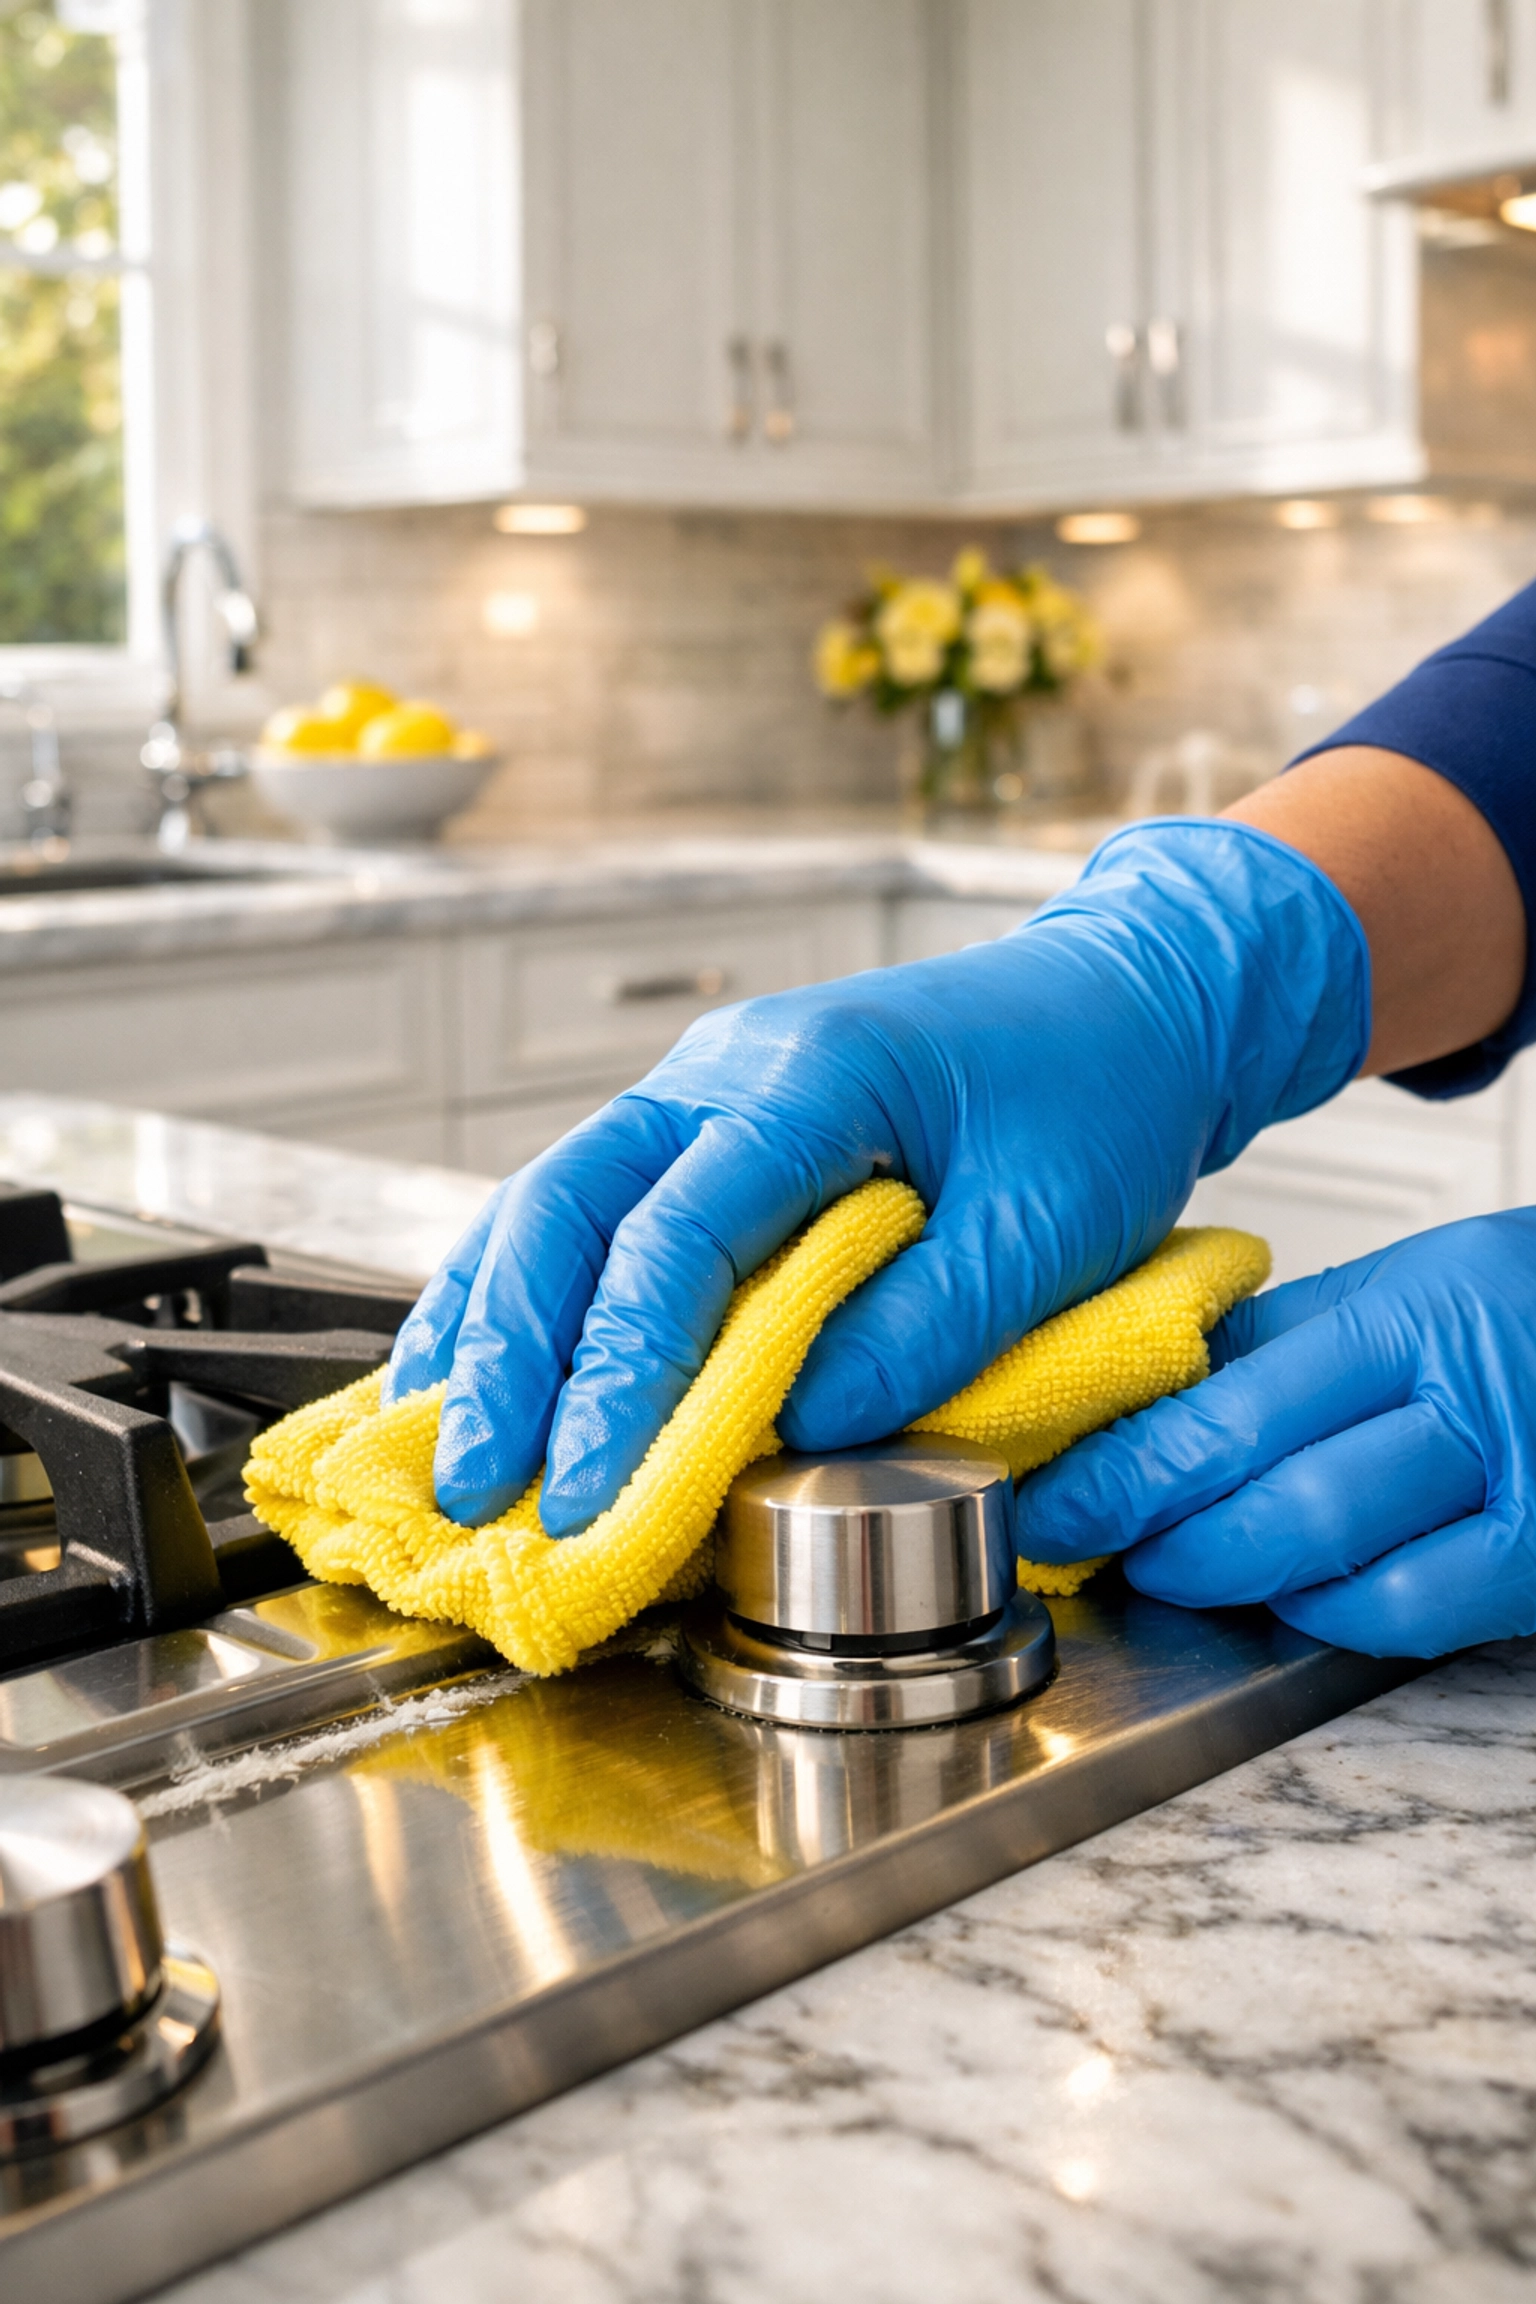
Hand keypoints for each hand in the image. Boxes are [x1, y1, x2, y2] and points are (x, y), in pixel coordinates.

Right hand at [386, 823, 1366, 1533]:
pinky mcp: (712, 1124)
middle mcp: (728, 1066)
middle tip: (470, 1488)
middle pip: (570, 1206)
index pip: (677, 1237)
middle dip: (510, 1357)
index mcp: (814, 1076)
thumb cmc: (1102, 1096)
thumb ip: (920, 1331)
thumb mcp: (1044, 1228)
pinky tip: (486, 1363)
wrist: (1130, 999)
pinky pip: (596, 1206)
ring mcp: (706, 1085)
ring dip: (492, 1321)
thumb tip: (793, 1433)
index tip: (592, 1495)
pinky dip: (532, 1290)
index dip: (623, 1377)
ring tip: (436, 1439)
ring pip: (555, 1198)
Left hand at [1018, 1210, 1535, 1657]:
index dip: (1126, 1458)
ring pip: (1331, 1550)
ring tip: (1162, 1568)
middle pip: (1270, 1478)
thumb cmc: (1528, 1312)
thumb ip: (1289, 1338)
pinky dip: (1328, 1615)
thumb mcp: (1413, 1286)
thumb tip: (1149, 1390)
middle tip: (1080, 1537)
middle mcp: (1469, 1394)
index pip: (1234, 1394)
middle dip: (1152, 1522)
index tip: (1053, 1488)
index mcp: (1418, 1306)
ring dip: (1223, 1572)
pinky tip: (1287, 1599)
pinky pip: (1409, 1614)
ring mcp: (1517, 1487)